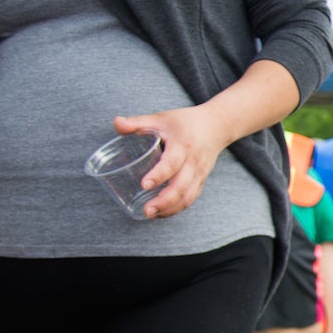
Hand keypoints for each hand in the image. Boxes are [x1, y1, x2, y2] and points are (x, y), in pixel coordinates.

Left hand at [111, 102, 235, 219]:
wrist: (217, 125)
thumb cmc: (185, 122)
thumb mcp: (161, 118)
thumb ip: (137, 123)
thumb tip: (116, 123)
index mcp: (182, 145)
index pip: (172, 163)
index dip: (159, 175)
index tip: (144, 185)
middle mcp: (193, 162)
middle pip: (182, 186)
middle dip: (164, 201)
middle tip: (146, 210)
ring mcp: (199, 173)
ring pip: (188, 196)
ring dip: (171, 209)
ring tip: (151, 214)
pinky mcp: (201, 180)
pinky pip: (191, 198)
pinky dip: (177, 208)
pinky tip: (162, 212)